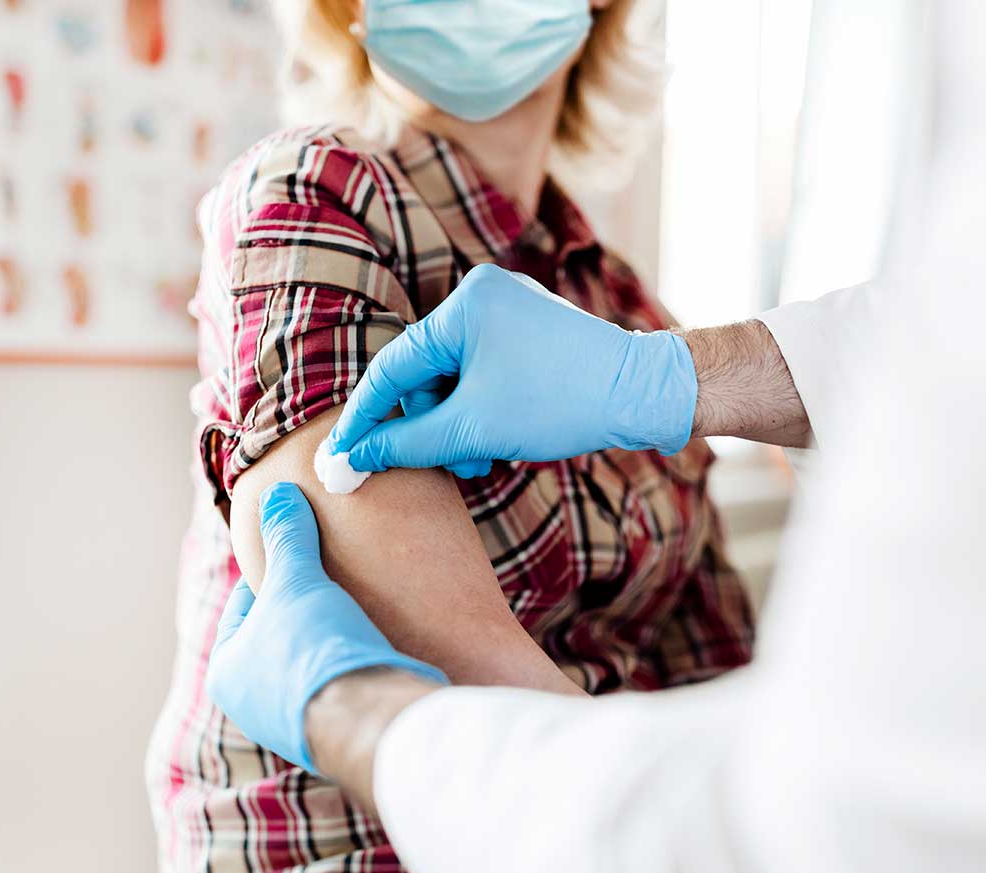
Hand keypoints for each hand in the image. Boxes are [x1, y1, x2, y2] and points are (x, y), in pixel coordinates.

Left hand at [206, 482, 447, 772]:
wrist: (369, 717)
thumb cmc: (315, 648)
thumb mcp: (296, 580)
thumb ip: (286, 537)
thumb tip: (276, 493)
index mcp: (225, 672)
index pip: (244, 603)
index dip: (274, 571)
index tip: (301, 551)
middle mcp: (252, 704)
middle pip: (279, 633)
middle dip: (304, 605)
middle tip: (331, 572)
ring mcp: (295, 723)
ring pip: (310, 660)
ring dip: (330, 635)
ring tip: (356, 602)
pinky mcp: (336, 731)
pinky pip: (340, 683)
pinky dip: (351, 660)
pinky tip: (373, 638)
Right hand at [329, 263, 698, 476]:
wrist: (645, 394)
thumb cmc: (563, 402)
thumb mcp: (474, 428)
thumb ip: (406, 443)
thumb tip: (351, 460)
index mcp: (464, 305)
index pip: (394, 368)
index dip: (365, 418)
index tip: (340, 457)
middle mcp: (484, 296)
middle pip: (427, 375)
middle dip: (434, 425)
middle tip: (451, 463)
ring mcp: (510, 312)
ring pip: (457, 380)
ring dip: (461, 424)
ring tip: (486, 456)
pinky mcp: (532, 333)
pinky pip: (485, 373)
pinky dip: (484, 410)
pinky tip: (502, 439)